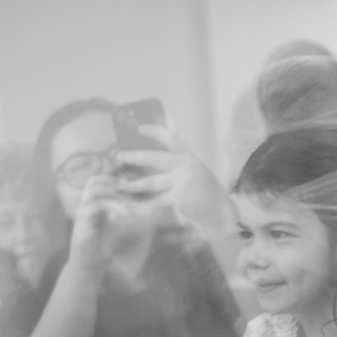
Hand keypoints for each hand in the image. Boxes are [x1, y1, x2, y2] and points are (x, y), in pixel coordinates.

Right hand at [68, 174, 145, 274]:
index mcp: (93, 204)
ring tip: (127, 205)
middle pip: (94, 180)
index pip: (98, 181)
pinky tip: (122, 214)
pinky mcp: (82, 224)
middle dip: (113, 182)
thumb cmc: (104, 248)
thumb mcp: (120, 228)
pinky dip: (111, 207)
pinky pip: (95, 207)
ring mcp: (82, 214)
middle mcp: (85, 206)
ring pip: (94, 191)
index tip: (129, 185)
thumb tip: (149, 210)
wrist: (90, 267)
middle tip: (129, 192)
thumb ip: (127, 217)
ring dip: (113, 194)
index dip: (113, 178)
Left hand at [116, 125, 231, 231]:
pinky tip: (133, 206)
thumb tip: (148, 156)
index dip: (155, 131)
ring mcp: (182, 182)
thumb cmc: (202, 189)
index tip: (139, 127)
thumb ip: (177, 162)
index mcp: (189, 156)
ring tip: (122, 185)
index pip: (171, 138)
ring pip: (152, 181)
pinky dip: (144, 205)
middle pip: (155, 158)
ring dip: (134, 184)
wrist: (218, 209)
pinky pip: (156, 201)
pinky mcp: (179, 199)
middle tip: (118, 156)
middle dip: (134, 157)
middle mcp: (186, 167)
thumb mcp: (194, 169)